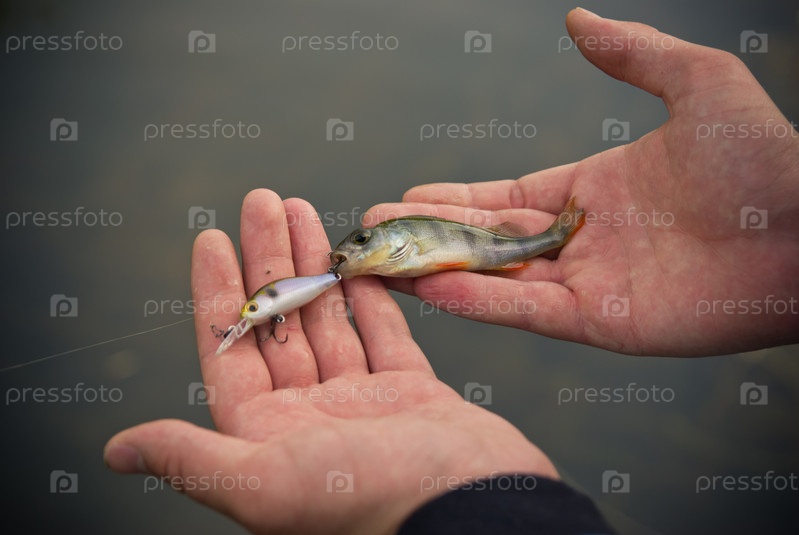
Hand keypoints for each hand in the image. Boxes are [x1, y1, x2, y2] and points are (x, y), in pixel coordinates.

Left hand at [104, 190, 556, 534]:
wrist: (472, 508)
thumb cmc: (371, 499)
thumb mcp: (265, 482)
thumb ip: (193, 458)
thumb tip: (116, 450)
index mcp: (268, 435)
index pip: (231, 349)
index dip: (218, 291)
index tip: (211, 237)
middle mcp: (309, 417)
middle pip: (279, 323)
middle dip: (268, 259)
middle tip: (261, 201)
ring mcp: (361, 402)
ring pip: (328, 320)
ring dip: (313, 266)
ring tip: (302, 210)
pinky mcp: (409, 391)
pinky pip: (383, 333)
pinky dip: (369, 297)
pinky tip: (354, 262)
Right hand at [367, 9, 798, 355]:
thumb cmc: (763, 157)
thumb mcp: (696, 82)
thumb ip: (630, 54)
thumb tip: (575, 20)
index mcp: (595, 189)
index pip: (506, 196)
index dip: (454, 198)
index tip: (407, 196)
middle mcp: (583, 239)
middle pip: (488, 238)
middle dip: (430, 234)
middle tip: (375, 229)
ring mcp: (588, 283)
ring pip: (496, 277)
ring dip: (439, 269)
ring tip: (385, 262)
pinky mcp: (599, 323)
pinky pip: (525, 310)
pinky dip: (477, 301)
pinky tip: (431, 288)